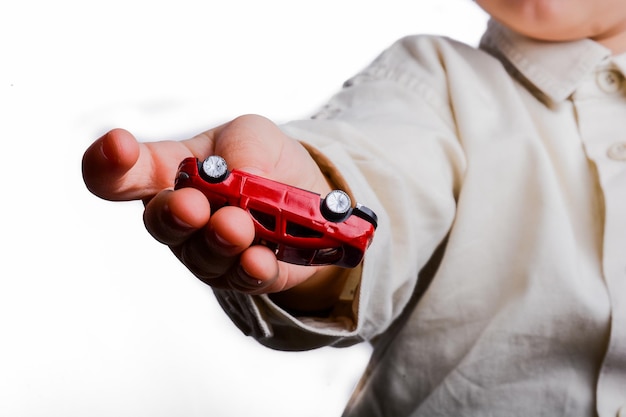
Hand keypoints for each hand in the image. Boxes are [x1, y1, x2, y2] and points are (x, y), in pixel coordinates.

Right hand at [82, 114, 346, 309]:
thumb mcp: (255, 134)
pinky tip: (259, 259)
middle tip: (191, 206)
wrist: (310, 199)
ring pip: (203, 253)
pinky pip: (243, 277)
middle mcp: (180, 216)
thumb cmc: (264, 160)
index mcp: (168, 171)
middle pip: (160, 222)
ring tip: (236, 226)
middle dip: (174, 214)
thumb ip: (243, 145)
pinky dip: (252, 268)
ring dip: (220, 240)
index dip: (108, 164)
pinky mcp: (244, 276)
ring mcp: (208, 251)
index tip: (118, 146)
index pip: (123, 174)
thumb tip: (245, 175)